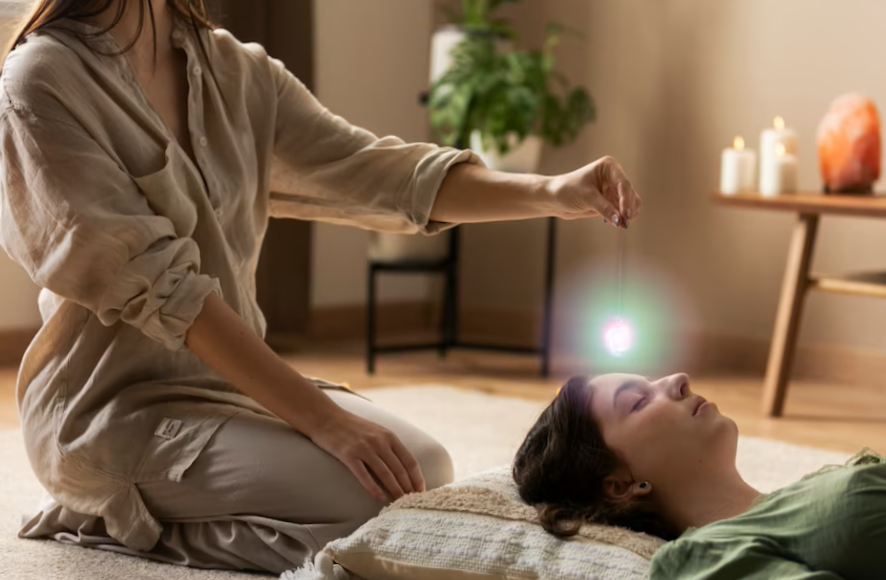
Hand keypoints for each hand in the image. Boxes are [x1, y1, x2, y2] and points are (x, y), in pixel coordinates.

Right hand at [308, 407, 425, 501]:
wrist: (326, 417)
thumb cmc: (352, 426)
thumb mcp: (376, 431)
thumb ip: (389, 445)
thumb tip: (403, 466)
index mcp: (389, 436)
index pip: (410, 461)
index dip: (417, 478)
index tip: (421, 491)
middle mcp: (379, 441)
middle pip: (399, 470)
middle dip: (408, 488)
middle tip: (412, 502)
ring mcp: (364, 448)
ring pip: (385, 473)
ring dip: (394, 490)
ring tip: (399, 503)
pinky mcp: (348, 455)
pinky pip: (363, 474)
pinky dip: (373, 487)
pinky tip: (379, 497)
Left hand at [546, 156, 641, 227]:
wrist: (554, 198)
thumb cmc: (566, 190)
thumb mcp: (586, 198)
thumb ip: (604, 208)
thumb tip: (619, 220)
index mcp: (609, 167)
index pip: (623, 184)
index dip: (626, 200)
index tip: (624, 214)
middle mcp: (613, 176)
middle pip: (630, 194)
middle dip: (628, 209)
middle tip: (623, 223)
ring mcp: (613, 188)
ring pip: (630, 202)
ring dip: (627, 214)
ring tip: (620, 225)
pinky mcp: (610, 200)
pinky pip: (623, 210)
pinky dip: (622, 217)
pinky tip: (617, 223)